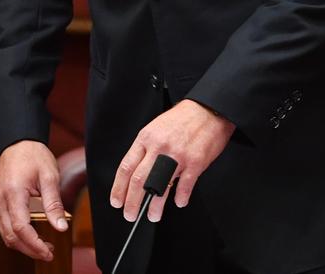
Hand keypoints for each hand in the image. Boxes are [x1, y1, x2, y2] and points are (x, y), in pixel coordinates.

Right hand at [0, 140, 67, 260]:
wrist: (16, 142)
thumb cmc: (33, 155)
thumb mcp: (49, 176)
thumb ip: (54, 203)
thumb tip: (61, 227)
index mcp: (13, 192)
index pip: (20, 228)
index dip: (35, 245)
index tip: (49, 252)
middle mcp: (0, 200)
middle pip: (11, 237)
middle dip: (30, 250)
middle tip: (49, 252)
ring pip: (6, 235)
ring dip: (23, 245)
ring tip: (44, 246)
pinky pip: (4, 226)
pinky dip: (17, 236)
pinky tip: (32, 235)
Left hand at [110, 100, 234, 222]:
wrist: (207, 109)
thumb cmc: (181, 119)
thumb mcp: (156, 128)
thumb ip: (146, 148)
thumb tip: (137, 173)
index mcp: (147, 137)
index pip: (126, 166)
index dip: (119, 187)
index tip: (116, 201)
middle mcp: (159, 147)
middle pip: (139, 180)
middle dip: (131, 202)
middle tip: (130, 215)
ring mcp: (177, 155)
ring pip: (160, 187)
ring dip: (155, 206)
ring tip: (153, 215)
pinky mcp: (195, 162)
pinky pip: (185, 187)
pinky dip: (180, 198)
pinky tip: (179, 202)